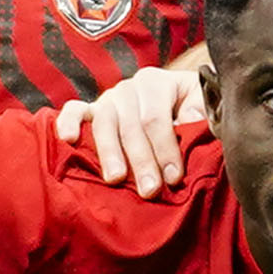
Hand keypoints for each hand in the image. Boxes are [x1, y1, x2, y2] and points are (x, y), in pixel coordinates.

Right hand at [60, 55, 213, 196]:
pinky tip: (67, 139)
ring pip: (104, 123)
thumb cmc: (192, 113)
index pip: (157, 118)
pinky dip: (68, 122)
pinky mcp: (91, 110)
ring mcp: (108, 99)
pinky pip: (74, 110)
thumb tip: (191, 121)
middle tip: (149, 191)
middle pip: (131, 125)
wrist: (178, 103)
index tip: (173, 177)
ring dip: (110, 153)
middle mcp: (129, 88)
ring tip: (116, 179)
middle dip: (141, 160)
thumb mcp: (204, 107)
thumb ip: (203, 114)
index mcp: (156, 83)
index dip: (165, 148)